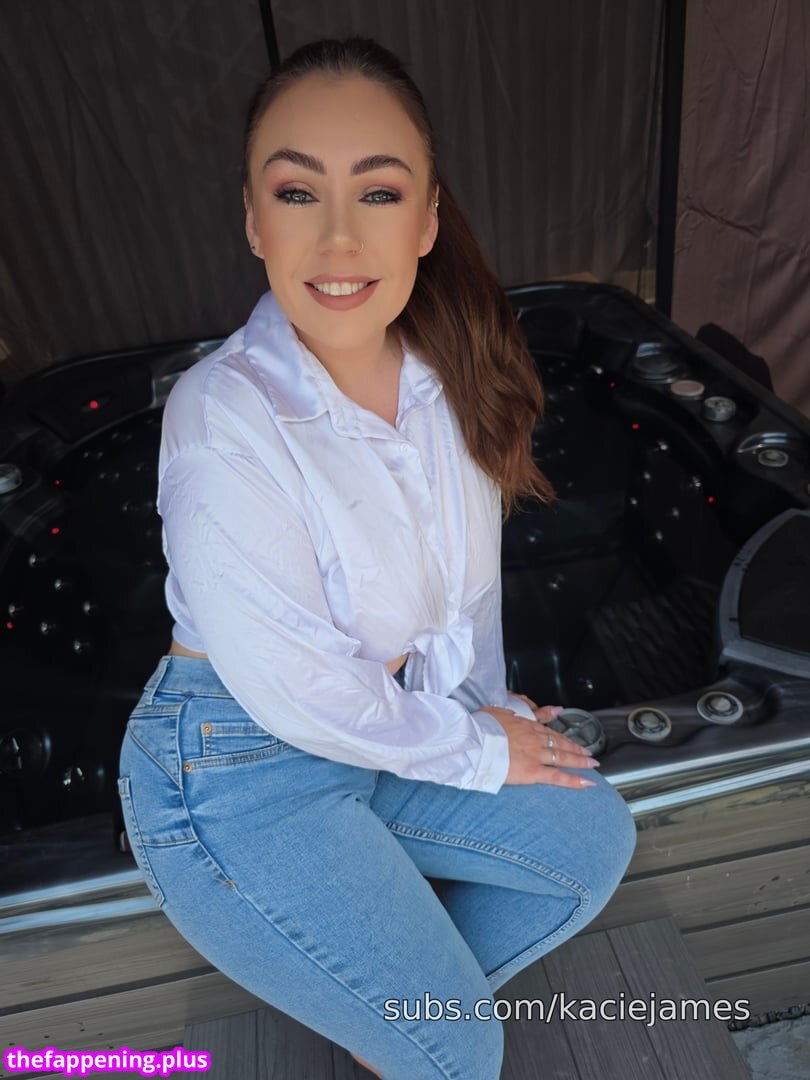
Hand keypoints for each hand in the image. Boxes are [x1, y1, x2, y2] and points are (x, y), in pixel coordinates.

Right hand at [479, 698, 599, 787]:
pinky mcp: (533, 771)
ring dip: (580, 761)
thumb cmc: (481, 727)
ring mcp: (536, 755)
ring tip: (592, 765)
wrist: (475, 742)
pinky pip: (557, 776)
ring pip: (563, 757)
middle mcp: (535, 739)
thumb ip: (511, 712)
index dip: (562, 737)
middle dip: (576, 749)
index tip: (571, 740)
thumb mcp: (498, 712)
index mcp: (526, 726)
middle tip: (588, 753)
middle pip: (561, 744)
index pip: (549, 732)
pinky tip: (586, 783)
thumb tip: (515, 710)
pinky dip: (573, 780)